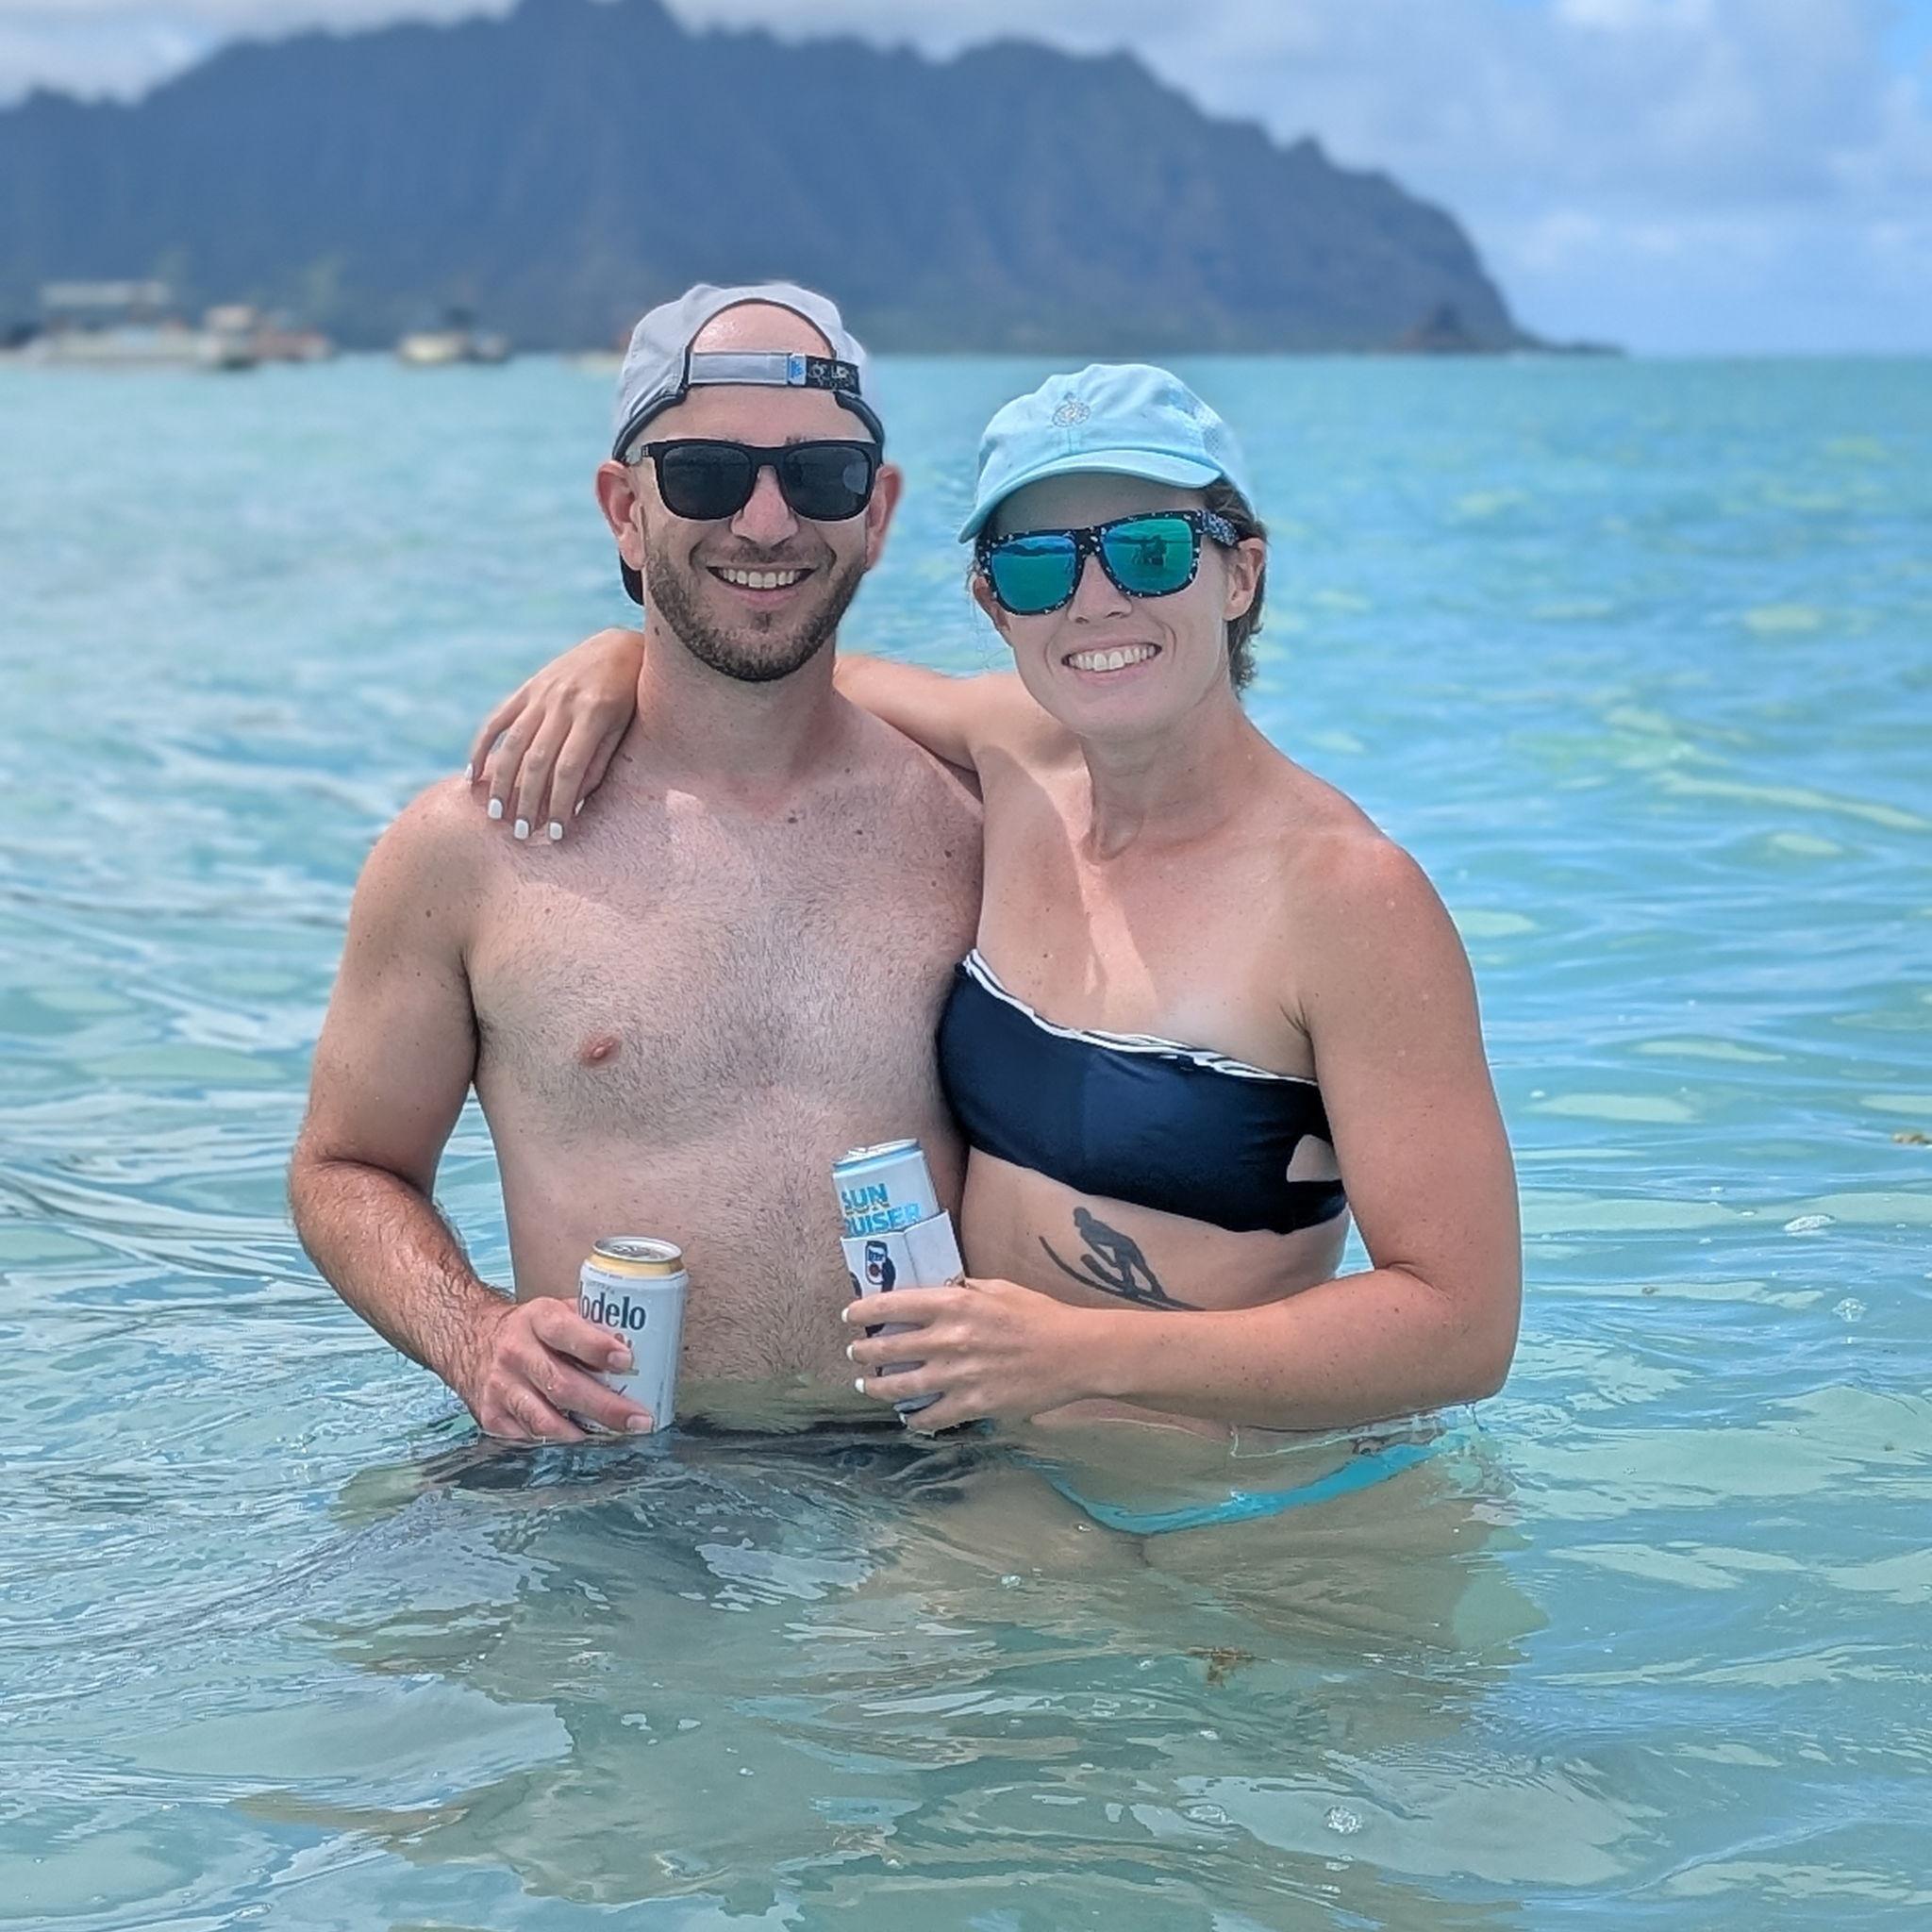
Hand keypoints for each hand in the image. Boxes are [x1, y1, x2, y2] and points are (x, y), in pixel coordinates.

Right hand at [450, 1295, 654, 1441]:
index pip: (566, 1332)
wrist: (470, 1340)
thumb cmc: (529, 1329)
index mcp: (536, 1319)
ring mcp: (501, 1387)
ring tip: (615, 1436)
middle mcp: (515, 1353)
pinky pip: (530, 1435)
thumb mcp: (555, 1312)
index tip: (627, 1360)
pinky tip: (581, 1440)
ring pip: (545, 1418)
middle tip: (638, 1419)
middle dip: (605, 1406)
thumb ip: (591, 1324)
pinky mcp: (492, 1417)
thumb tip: (638, 1342)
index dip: (596, 1347)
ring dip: (583, 1432)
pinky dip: (558, 1440)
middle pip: (562, 1384)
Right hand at [466, 628, 643, 841]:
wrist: (620, 646)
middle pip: (537, 761)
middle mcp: (563, 703)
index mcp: (593, 714)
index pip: (569, 770)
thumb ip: (598, 763)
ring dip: (501, 782)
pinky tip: (473, 775)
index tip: (557, 834)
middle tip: (522, 833)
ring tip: (496, 814)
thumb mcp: (625, 729)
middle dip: (527, 801)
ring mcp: (541, 694)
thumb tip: (574, 804)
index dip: (560, 804)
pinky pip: (498, 720)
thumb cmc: (631, 696)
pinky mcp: (528, 689)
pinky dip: (481, 747)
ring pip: (513, 744)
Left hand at [840, 1277, 1098, 1431]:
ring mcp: (959, 1375)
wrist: (1075, 1353)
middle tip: (855, 1354)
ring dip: (878, 1387)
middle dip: (864, 1353)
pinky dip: (915, 1420)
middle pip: (889, 1348)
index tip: (850, 1317)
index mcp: (955, 1303)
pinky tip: (909, 1418)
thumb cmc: (1039, 1315)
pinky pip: (932, 1417)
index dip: (864, 1312)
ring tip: (867, 1385)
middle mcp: (949, 1339)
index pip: (893, 1305)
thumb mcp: (998, 1288)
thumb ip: (963, 1290)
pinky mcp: (973, 1405)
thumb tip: (937, 1289)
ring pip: (901, 1387)